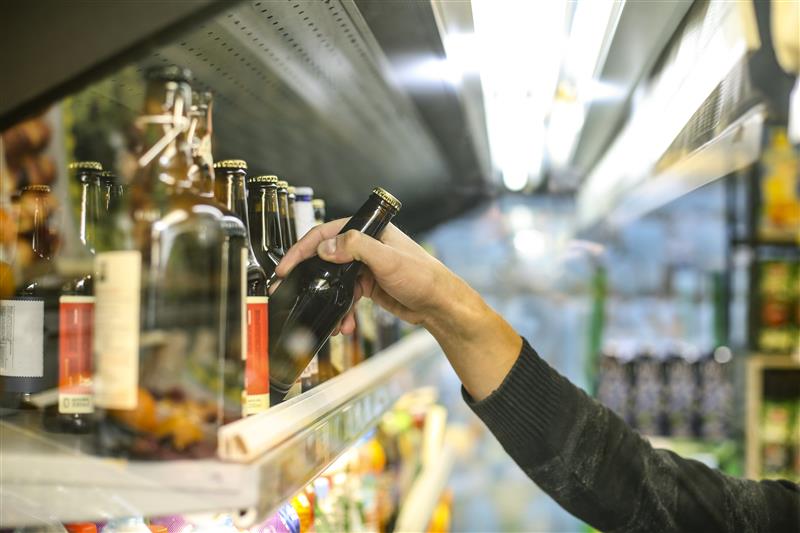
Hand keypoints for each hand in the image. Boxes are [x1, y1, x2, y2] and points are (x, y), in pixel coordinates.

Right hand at [275, 220, 452, 334]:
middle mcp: (365, 246)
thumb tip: (326, 247)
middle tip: (292, 291)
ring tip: (330, 318)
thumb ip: (357, 248)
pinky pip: (345, 296)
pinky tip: (344, 324)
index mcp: (369, 231)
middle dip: (310, 277)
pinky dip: (341, 310)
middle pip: (326, 257)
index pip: (326, 234)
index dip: (303, 249)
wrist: (440, 306)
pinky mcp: (368, 286)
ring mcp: (365, 267)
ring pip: (334, 281)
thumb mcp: (388, 259)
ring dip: (328, 299)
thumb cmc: (424, 277)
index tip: (287, 267)